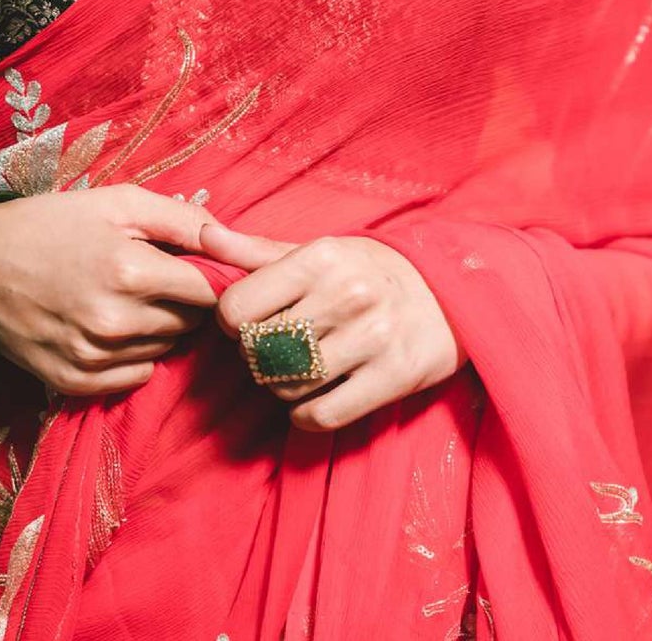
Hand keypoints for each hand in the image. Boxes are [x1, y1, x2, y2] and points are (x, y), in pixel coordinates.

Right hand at [0, 184, 217, 397]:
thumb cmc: (51, 224)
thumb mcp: (118, 201)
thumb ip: (181, 218)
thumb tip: (232, 241)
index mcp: (129, 271)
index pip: (210, 291)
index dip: (218, 277)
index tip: (212, 267)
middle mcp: (114, 322)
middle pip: (190, 322)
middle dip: (188, 299)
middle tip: (162, 274)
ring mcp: (92, 358)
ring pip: (166, 350)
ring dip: (163, 327)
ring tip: (133, 295)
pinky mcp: (74, 382)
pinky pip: (136, 378)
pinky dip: (137, 354)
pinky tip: (116, 325)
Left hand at [200, 220, 476, 430]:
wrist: (450, 293)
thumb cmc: (368, 270)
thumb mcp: (317, 251)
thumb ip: (255, 251)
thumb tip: (202, 237)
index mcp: (321, 257)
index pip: (238, 307)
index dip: (231, 321)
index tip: (245, 322)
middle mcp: (346, 295)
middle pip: (258, 350)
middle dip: (254, 355)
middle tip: (270, 348)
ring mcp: (372, 339)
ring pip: (286, 385)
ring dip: (280, 386)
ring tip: (294, 369)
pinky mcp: (393, 377)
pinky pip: (321, 415)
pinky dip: (304, 414)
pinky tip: (312, 397)